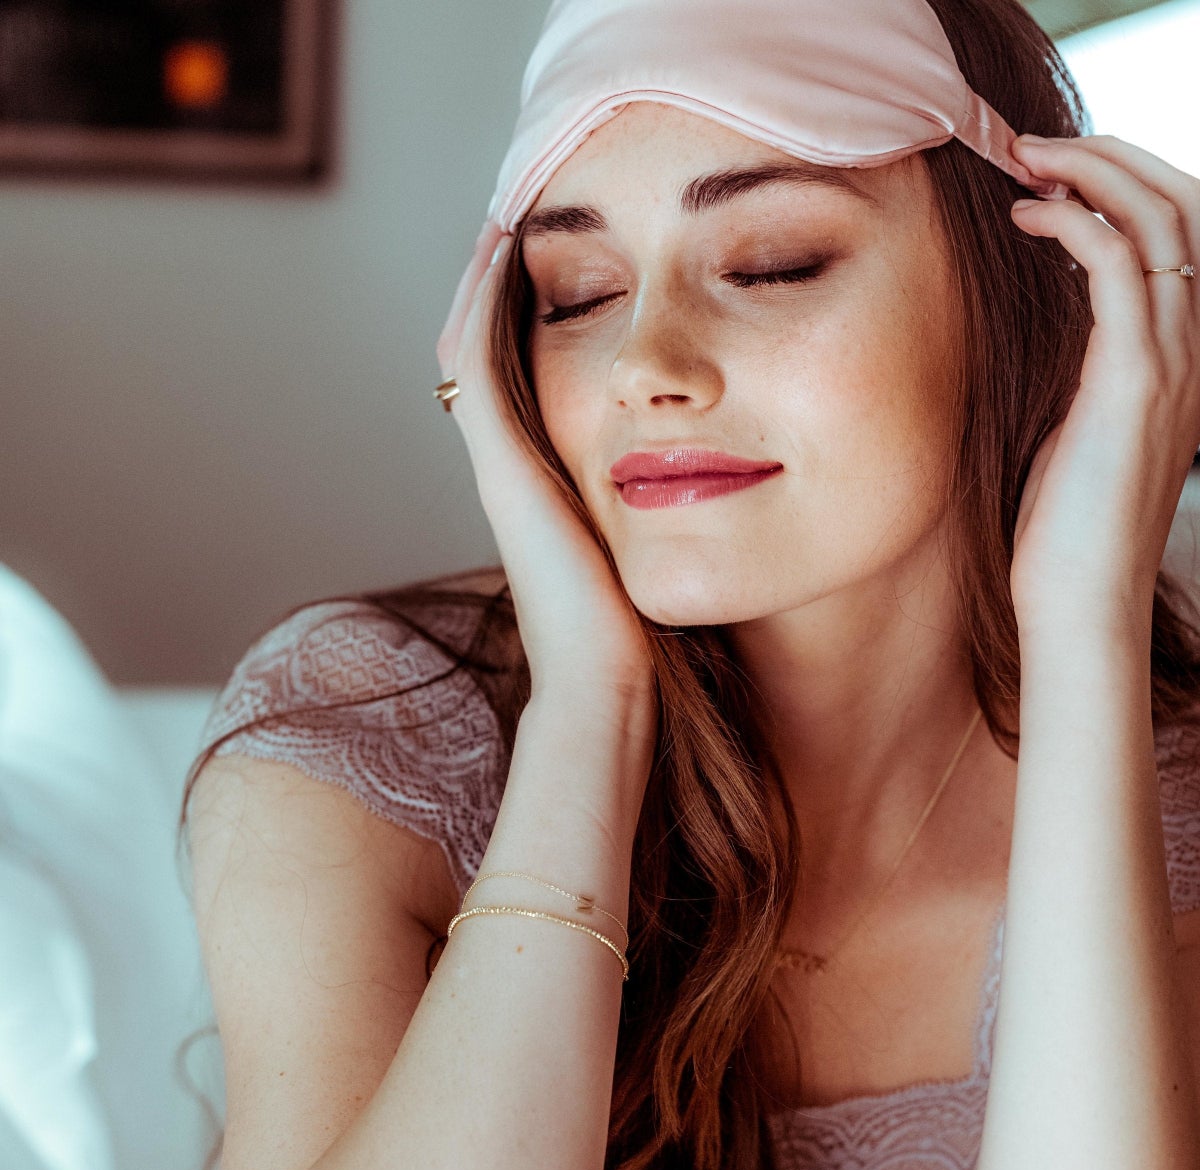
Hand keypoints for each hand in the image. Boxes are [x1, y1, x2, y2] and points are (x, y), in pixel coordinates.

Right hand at [437, 234, 657, 723]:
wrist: (607, 684)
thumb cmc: (641, 648)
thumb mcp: (657, 570)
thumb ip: (669, 531)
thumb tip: (725, 507)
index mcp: (548, 498)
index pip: (533, 394)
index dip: (545, 334)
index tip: (573, 279)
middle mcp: (514, 476)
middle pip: (496, 363)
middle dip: (512, 297)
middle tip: (523, 232)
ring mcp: (500, 467)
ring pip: (477, 350)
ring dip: (492, 286)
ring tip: (512, 223)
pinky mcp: (500, 461)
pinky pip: (482, 353)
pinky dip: (490, 298)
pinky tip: (512, 247)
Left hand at [1006, 134, 1198, 644]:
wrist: (1081, 601)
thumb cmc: (1065, 530)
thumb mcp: (1079, 428)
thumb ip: (1082, 368)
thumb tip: (1046, 319)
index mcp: (1185, 358)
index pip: (1183, 235)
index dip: (1126, 186)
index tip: (1056, 174)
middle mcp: (1193, 350)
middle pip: (1181, 206)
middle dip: (1112, 158)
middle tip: (1036, 147)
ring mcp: (1171, 363)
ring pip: (1157, 221)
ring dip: (1091, 173)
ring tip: (1026, 162)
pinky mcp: (1133, 380)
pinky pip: (1119, 268)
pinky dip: (1075, 225)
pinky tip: (1029, 219)